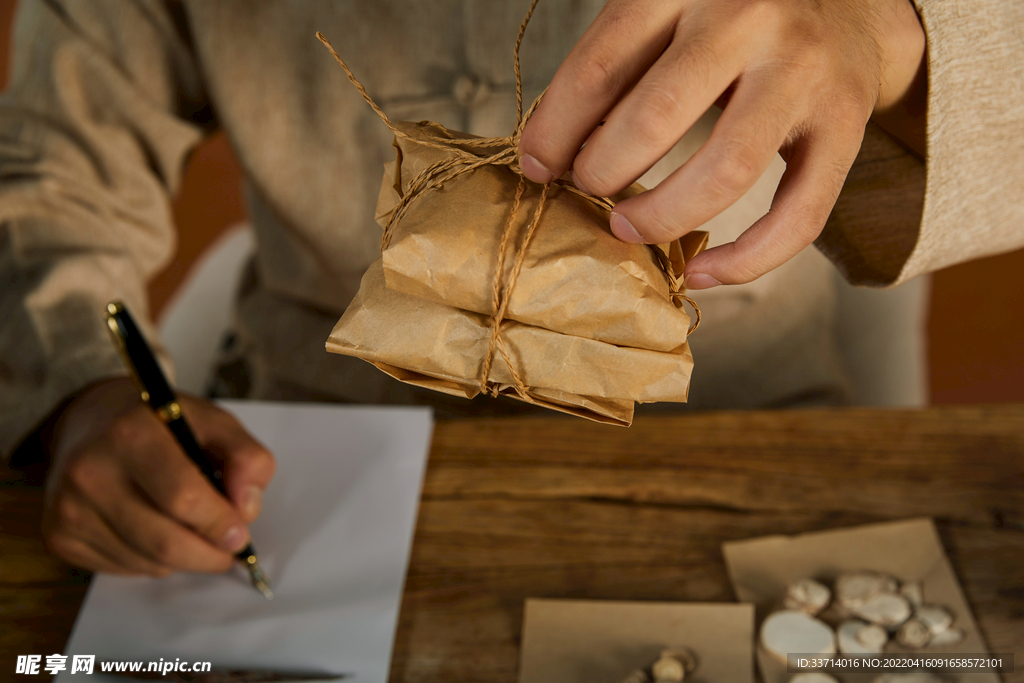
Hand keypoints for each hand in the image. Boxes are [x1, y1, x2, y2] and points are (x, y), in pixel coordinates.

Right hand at [41, 378, 275, 575]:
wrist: (90, 421)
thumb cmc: (160, 424)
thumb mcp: (213, 422)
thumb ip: (246, 458)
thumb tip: (247, 509)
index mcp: (132, 434)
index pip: (184, 498)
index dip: (220, 523)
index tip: (240, 533)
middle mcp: (91, 472)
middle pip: (165, 542)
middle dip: (209, 554)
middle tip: (228, 548)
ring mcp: (70, 507)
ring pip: (148, 563)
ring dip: (184, 558)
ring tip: (191, 529)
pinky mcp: (59, 535)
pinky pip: (125, 569)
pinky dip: (153, 560)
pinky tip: (154, 528)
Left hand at [519, 0, 925, 287]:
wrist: (851, 6)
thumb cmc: (734, 19)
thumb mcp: (668, 11)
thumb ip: (616, 66)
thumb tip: (547, 153)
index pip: (601, 66)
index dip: (555, 130)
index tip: (536, 167)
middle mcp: (750, 17)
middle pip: (655, 118)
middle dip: (603, 173)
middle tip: (589, 191)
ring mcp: (804, 71)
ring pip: (725, 171)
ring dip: (662, 216)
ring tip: (628, 228)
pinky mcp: (845, 125)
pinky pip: (798, 214)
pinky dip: (746, 261)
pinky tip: (702, 272)